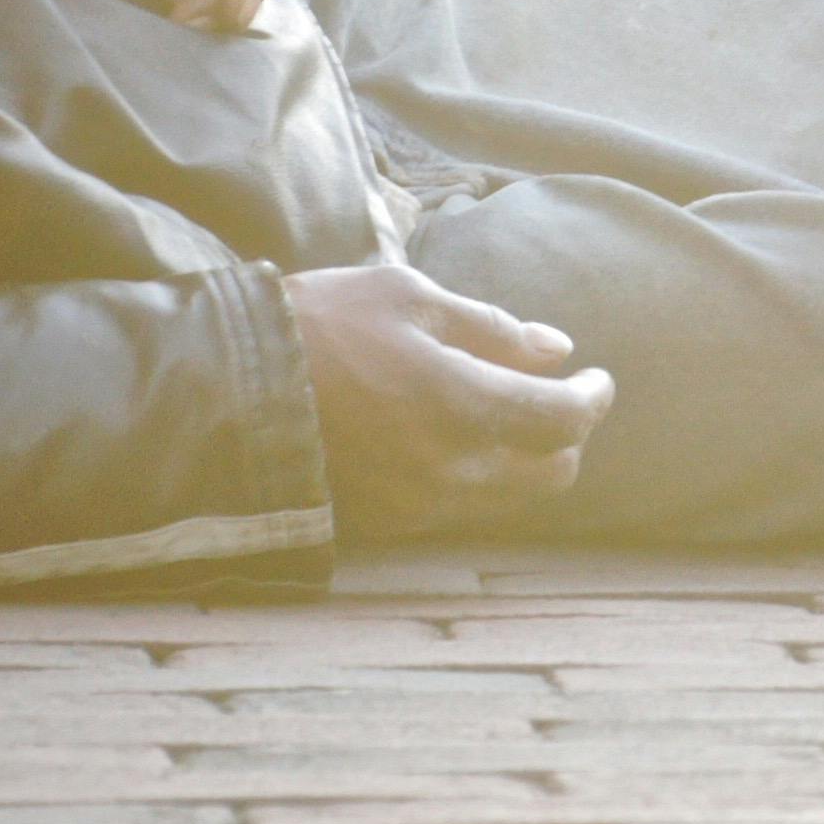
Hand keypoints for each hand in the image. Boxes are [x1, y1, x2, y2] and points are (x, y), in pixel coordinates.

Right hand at [284, 265, 615, 540]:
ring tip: (506, 416)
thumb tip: (555, 349)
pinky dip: (480, 479)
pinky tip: (457, 442)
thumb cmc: (318, 326)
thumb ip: (491, 328)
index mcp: (466, 407)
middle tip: (556, 397)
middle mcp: (455, 471)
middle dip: (566, 436)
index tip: (597, 377)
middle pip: (552, 474)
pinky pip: (462, 510)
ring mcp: (420, 507)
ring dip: (525, 461)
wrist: (227, 391)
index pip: (566, 420)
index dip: (594, 397)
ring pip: (511, 499)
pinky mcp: (388, 525)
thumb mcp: (407, 298)